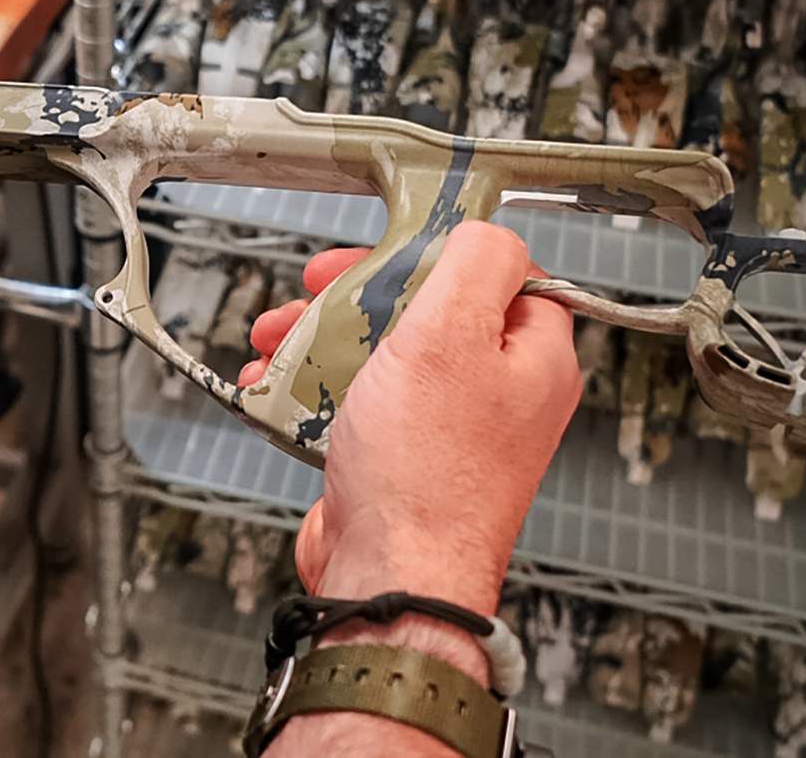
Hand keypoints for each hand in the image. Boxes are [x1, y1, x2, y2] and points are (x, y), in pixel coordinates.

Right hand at [243, 223, 578, 613]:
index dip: (440, 249)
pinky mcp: (402, 456)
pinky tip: (274, 383)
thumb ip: (476, 262)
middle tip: (321, 285)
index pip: (502, 272)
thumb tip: (489, 228)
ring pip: (383, 349)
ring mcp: (448, 426)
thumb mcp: (451, 334)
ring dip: (321, 333)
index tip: (392, 244)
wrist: (389, 578)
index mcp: (531, 357)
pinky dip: (313, 383)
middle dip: (359, 291)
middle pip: (428, 306)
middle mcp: (498, 392)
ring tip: (276, 336)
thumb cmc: (426, 471)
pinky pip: (358, 398)